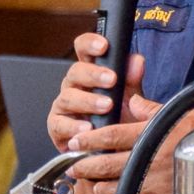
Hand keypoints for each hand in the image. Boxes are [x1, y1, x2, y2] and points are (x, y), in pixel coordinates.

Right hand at [47, 32, 140, 156]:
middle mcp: (74, 86)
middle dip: (93, 75)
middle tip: (111, 80)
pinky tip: (88, 128)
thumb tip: (136, 61)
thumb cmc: (119, 118)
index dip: (90, 44)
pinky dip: (73, 126)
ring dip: (88, 101)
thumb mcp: (131, 97)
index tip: (104, 46)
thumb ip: (132, 79)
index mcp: (90, 72)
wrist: (112, 149)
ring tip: (106, 106)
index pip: (83, 49)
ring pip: (67, 97)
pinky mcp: (57, 127)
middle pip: (75, 72)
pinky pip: (59, 124)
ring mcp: (63, 106)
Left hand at [66, 90, 193, 193]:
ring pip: (114, 191)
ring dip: (100, 188)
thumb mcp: (182, 115)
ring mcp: (156, 187)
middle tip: (74, 166)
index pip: (110, 136)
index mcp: (152, 136)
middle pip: (105, 165)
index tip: (75, 143)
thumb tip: (132, 101)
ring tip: (94, 184)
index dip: (88, 140)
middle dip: (84, 166)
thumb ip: (152, 108)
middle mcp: (150, 162)